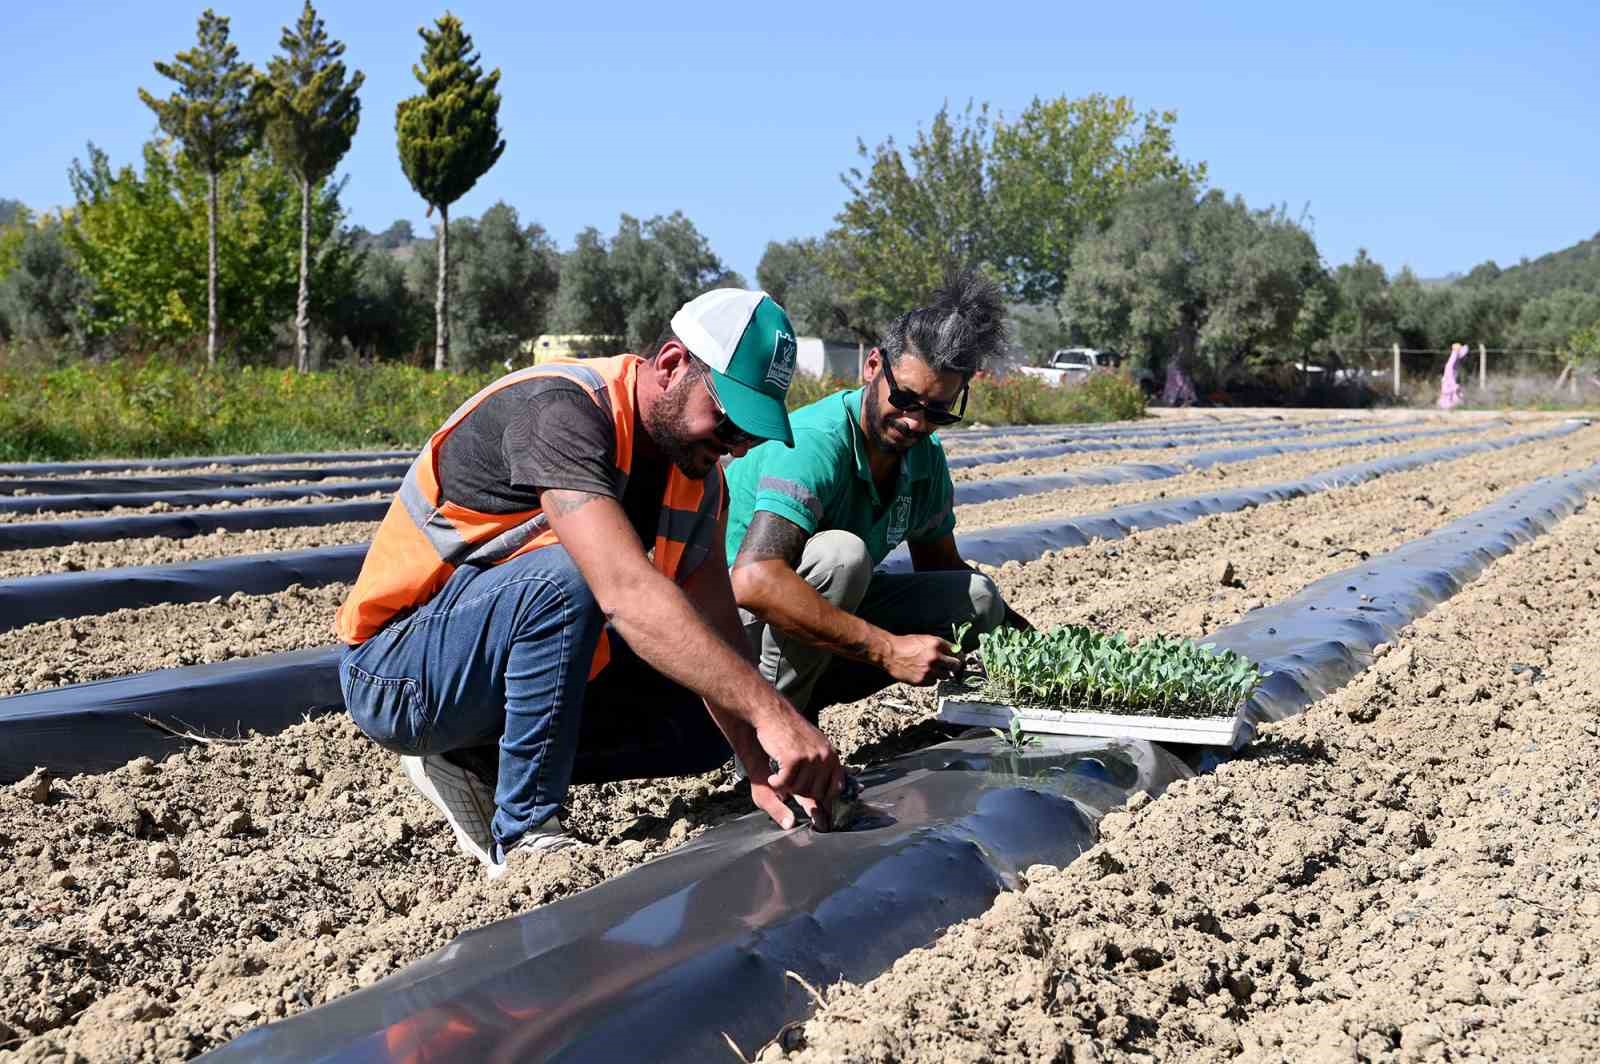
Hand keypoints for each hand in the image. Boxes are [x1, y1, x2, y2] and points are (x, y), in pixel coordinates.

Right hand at [752, 708, 843, 830]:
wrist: (770, 712)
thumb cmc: (784, 737)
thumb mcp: (803, 759)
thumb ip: (812, 784)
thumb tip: (812, 815)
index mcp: (831, 756)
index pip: (834, 789)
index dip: (825, 806)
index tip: (822, 822)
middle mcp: (826, 757)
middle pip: (815, 794)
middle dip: (799, 792)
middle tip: (787, 781)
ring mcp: (813, 757)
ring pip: (800, 790)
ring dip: (786, 786)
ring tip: (780, 772)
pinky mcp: (796, 757)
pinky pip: (786, 784)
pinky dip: (776, 783)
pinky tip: (772, 775)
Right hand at [884, 633, 962, 685]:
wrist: (889, 654)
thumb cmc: (905, 644)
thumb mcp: (924, 639)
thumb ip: (939, 646)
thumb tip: (953, 652)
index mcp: (936, 643)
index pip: (956, 652)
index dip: (958, 656)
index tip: (958, 659)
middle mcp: (935, 657)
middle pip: (955, 666)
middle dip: (953, 666)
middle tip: (950, 667)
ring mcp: (929, 670)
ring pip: (946, 676)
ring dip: (941, 673)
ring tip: (931, 669)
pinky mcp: (923, 680)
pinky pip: (934, 682)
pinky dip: (931, 679)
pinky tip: (922, 673)